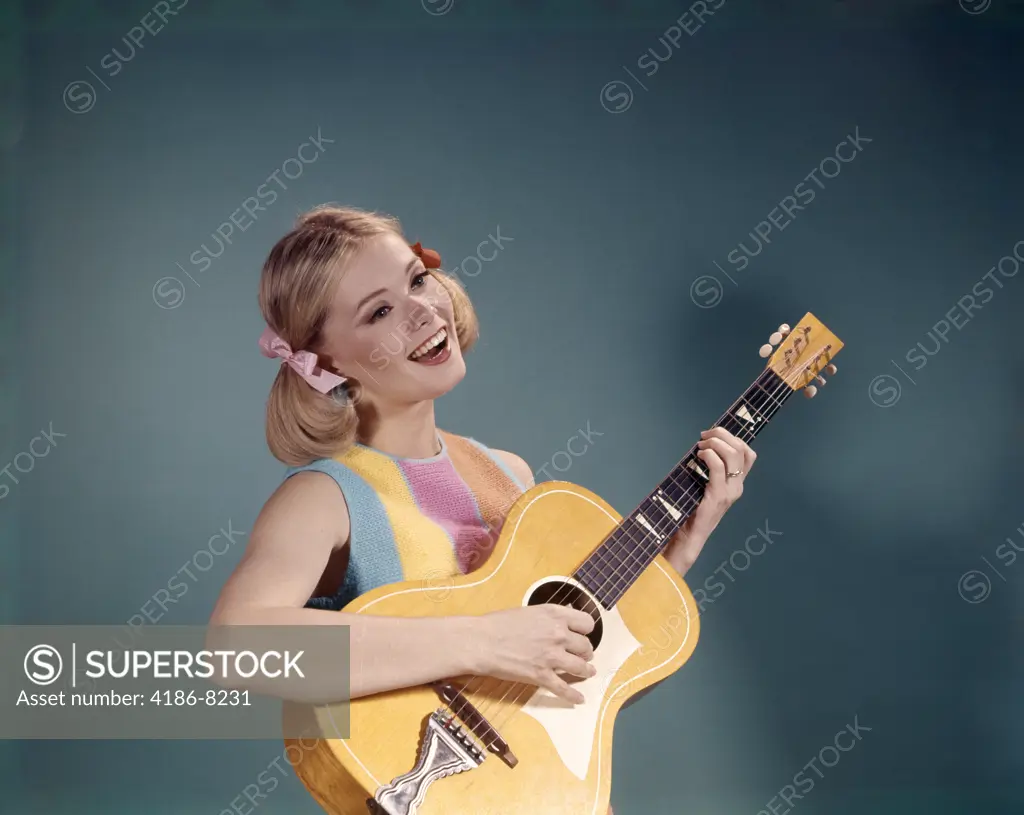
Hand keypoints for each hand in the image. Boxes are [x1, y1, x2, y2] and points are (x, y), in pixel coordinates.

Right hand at [468, 604, 596, 703]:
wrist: (482, 641)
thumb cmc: (499, 623)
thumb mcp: (530, 611)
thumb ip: (549, 618)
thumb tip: (562, 622)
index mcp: (555, 615)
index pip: (587, 623)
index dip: (585, 630)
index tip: (581, 635)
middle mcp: (558, 634)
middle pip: (586, 646)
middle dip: (585, 651)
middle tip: (581, 654)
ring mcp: (552, 656)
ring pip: (581, 667)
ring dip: (586, 670)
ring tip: (587, 672)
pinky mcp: (542, 676)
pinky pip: (564, 689)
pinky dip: (573, 695)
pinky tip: (579, 699)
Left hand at [664, 426, 755, 575]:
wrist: (687, 536)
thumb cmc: (691, 509)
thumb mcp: (703, 485)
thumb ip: (708, 469)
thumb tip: (701, 444)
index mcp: (736, 483)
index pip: (748, 453)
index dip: (733, 437)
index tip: (713, 434)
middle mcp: (737, 486)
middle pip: (741, 449)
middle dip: (722, 434)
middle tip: (703, 435)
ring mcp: (730, 492)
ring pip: (733, 455)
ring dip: (715, 443)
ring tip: (700, 445)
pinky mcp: (718, 496)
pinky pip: (718, 468)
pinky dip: (709, 455)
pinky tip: (699, 455)